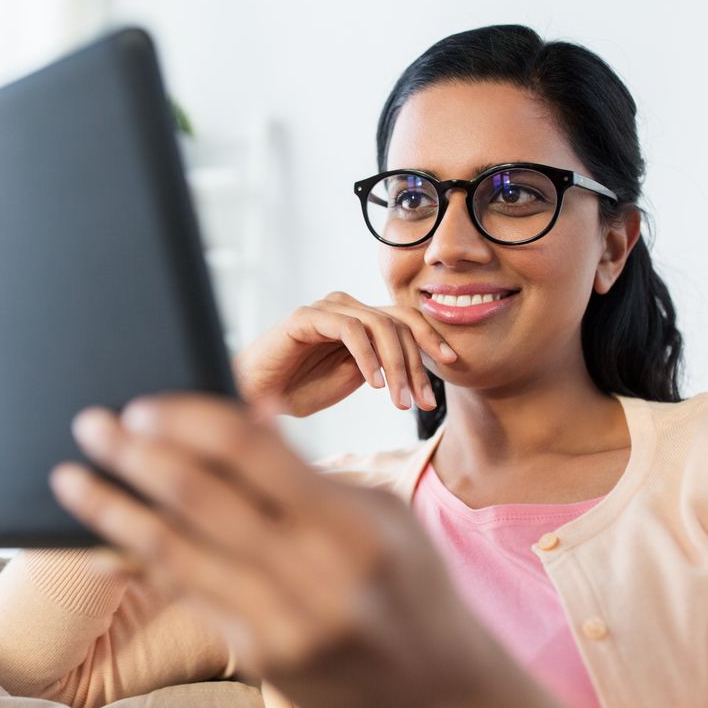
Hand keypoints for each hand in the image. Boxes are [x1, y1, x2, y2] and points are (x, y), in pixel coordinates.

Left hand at [49, 393, 510, 707]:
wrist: (437, 687)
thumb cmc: (410, 584)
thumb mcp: (381, 513)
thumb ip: (308, 471)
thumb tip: (245, 413)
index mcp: (352, 529)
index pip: (250, 454)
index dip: (187, 421)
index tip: (143, 404)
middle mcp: (315, 579)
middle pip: (201, 500)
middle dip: (136, 455)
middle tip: (93, 425)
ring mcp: (283, 626)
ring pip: (176, 553)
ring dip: (114, 510)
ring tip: (71, 478)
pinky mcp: (259, 658)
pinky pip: (186, 596)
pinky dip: (139, 563)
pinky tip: (104, 541)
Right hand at [232, 291, 457, 416]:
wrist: (254, 397)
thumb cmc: (299, 390)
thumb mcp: (352, 379)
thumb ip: (382, 365)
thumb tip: (418, 365)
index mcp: (359, 319)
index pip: (405, 319)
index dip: (431, 338)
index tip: (452, 364)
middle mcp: (345, 307)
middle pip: (398, 323)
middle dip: (417, 363)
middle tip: (423, 401)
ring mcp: (326, 308)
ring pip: (379, 325)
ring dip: (396, 366)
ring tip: (399, 401)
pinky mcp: (306, 316)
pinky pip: (349, 329)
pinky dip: (367, 356)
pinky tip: (374, 383)